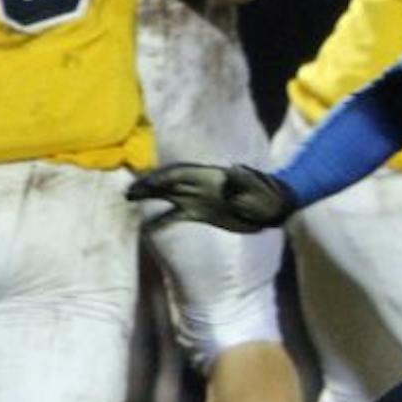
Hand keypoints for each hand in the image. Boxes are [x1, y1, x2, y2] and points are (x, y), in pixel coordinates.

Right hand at [127, 163, 297, 231]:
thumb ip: (242, 180)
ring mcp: (199, 198)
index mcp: (211, 177)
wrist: (273, 206)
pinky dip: (161, 221)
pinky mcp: (201, 213)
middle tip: (128, 192)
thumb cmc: (266, 194)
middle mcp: (200, 185)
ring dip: (149, 198)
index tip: (146, 182)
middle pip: (169, 182)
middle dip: (149, 185)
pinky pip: (175, 215)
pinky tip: (146, 230)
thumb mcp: (256, 187)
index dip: (164, 176)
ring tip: (129, 201)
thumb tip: (232, 171)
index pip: (182, 173)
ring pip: (168, 196)